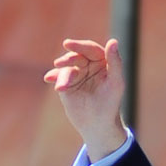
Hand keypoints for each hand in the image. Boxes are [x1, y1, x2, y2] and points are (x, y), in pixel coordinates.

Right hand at [44, 37, 127, 160]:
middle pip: (76, 56)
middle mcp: (89, 66)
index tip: (68, 44)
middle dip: (68, 59)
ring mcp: (76, 74)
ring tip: (62, 86)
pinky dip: (54, 77)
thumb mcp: (115, 83)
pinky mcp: (66, 84)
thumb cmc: (111, 103)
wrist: (97, 124)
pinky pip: (58, 77)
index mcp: (103, 62)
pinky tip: (50, 79)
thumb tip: (113, 41)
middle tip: (61, 63)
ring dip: (62, 74)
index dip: (80, 46)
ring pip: (66, 68)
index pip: (91, 49)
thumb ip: (115, 62)